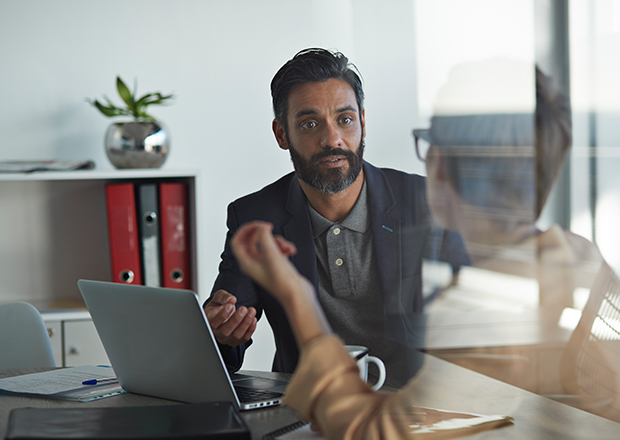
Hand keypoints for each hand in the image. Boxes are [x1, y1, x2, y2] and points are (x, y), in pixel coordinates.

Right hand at [204, 289, 256, 346]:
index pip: (214, 322)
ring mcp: (227, 338)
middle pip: (226, 331)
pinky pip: (244, 338)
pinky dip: (250, 329)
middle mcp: (217, 332)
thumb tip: (232, 299)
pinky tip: (253, 319)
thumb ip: (224, 297)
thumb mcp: (218, 297)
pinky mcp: (236, 341)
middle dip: (236, 319)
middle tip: (243, 308)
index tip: (230, 305)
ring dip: (246, 323)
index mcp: (209, 321)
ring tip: (251, 311)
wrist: (224, 313)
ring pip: (236, 335)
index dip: (222, 315)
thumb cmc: (219, 306)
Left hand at [232, 221, 331, 347]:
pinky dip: (284, 247)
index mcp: (246, 263)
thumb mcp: (271, 253)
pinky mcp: (276, 264)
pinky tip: (290, 251)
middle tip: (269, 227)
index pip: (237, 242)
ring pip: (267, 243)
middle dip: (262, 233)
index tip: (257, 224)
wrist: (297, 294)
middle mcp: (253, 264)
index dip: (245, 230)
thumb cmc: (282, 280)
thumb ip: (263, 236)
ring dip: (278, 241)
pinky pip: (277, 249)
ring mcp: (265, 264)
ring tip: (286, 247)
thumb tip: (262, 227)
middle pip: (251, 241)